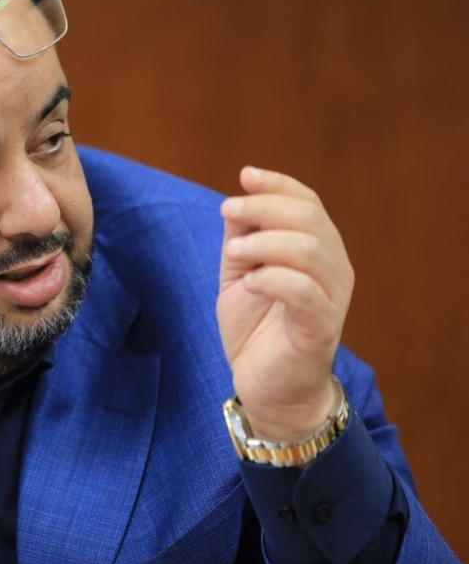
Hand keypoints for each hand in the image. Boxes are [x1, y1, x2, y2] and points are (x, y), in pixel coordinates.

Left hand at [217, 166, 354, 440]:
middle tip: (230, 210)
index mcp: (317, 251)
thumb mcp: (240, 275)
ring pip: (311, 251)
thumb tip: (236, 202)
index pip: (308, 203)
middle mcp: (333, 269)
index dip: (278, 185)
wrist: (267, 387)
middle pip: (310, 220)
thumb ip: (241, 239)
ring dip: (266, 243)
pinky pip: (305, 293)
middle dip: (266, 208)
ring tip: (234, 253)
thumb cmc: (256, 329)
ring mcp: (332, 298)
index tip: (245, 176)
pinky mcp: (321, 328)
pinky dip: (274, 280)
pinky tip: (249, 284)